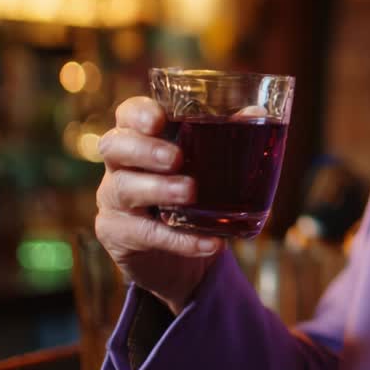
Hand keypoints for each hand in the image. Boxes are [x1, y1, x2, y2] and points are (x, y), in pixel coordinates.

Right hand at [95, 96, 222, 314]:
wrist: (173, 256)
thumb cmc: (190, 194)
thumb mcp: (206, 165)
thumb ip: (227, 136)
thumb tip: (256, 112)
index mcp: (140, 138)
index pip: (127, 114)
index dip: (138, 113)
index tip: (158, 120)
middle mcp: (120, 165)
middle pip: (114, 146)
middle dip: (144, 149)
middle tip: (175, 158)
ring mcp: (114, 200)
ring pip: (124, 188)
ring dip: (158, 189)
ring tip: (190, 192)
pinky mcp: (118, 234)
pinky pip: (145, 235)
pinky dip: (180, 240)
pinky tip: (210, 243)